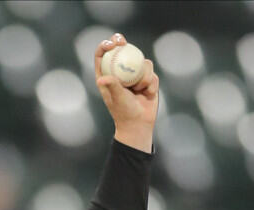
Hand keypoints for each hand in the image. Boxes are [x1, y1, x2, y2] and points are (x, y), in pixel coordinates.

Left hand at [94, 33, 158, 152]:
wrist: (139, 123)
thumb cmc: (124, 112)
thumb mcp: (117, 98)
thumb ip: (112, 86)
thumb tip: (102, 79)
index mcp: (107, 75)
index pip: (102, 55)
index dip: (105, 45)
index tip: (112, 44)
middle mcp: (120, 72)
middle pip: (120, 50)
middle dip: (121, 42)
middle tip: (123, 42)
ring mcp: (134, 74)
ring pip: (141, 61)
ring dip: (142, 75)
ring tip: (139, 90)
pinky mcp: (147, 78)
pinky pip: (152, 73)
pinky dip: (151, 83)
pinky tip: (148, 94)